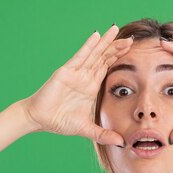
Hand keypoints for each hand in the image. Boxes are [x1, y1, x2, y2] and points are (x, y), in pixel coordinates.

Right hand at [22, 25, 132, 146]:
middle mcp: (84, 77)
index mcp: (90, 87)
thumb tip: (121, 142)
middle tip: (131, 39)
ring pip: (94, 54)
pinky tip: (96, 36)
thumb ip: (104, 135)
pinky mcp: (66, 72)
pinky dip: (88, 46)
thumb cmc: (60, 121)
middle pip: (103, 58)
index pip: (107, 68)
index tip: (132, 52)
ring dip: (105, 43)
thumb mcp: (87, 129)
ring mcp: (75, 73)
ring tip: (115, 30)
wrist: (41, 119)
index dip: (118, 60)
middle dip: (116, 48)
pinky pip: (80, 56)